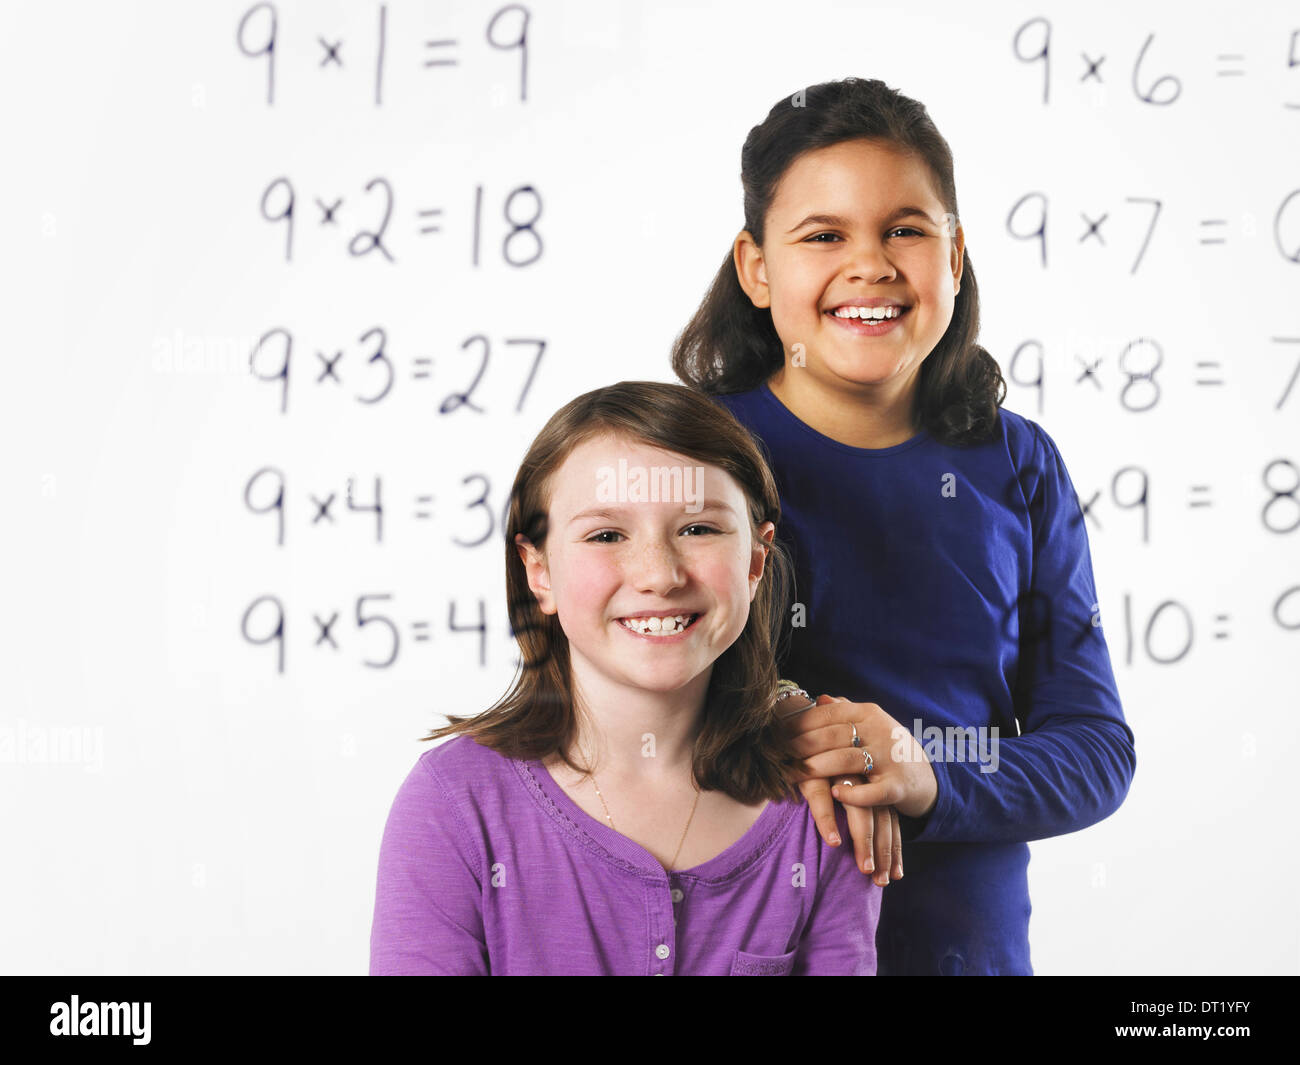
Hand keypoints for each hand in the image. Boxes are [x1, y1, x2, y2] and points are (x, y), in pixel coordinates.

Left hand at [785, 694, 938, 870]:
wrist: (926, 779)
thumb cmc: (888, 750)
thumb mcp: (871, 725)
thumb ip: (846, 712)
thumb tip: (820, 698)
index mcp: (869, 713)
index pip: (828, 713)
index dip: (799, 723)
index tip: (775, 733)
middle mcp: (880, 731)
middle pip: (833, 735)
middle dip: (801, 746)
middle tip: (776, 756)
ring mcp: (890, 758)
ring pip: (847, 760)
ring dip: (817, 768)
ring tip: (793, 776)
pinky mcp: (898, 787)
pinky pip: (873, 791)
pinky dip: (853, 794)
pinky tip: (834, 794)